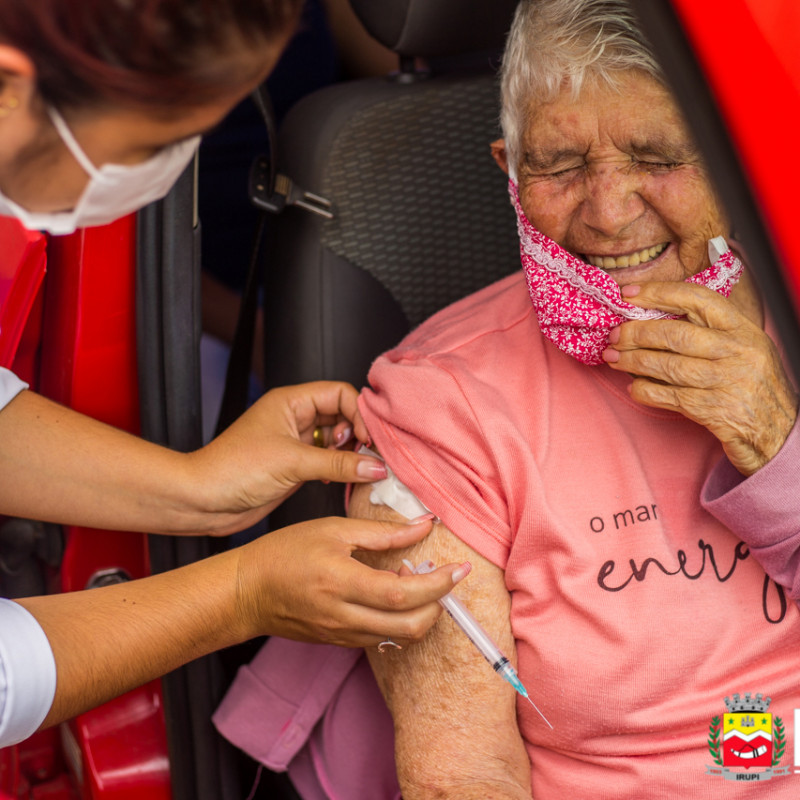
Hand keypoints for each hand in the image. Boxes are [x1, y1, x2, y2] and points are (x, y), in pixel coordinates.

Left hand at [192, 381, 387, 532]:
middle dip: (358, 434)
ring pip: (338, 439)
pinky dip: (340, 469)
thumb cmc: (232, 469)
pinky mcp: (296, 465)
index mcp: (291, 401)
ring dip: (351, 454)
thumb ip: (338, 464)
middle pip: (343, 415)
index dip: (359, 413)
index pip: (340, 393)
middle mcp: (296, 417)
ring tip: (357, 469)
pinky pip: (329, 461)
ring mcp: (296, 442)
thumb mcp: (292, 463)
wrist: (203, 501)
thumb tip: (375, 466)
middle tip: (369, 456)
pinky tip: (341, 479)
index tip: (367, 439)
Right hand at [234, 516, 470, 646]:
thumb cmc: (285, 553)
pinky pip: (382, 637)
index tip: (460, 568)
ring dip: (422, 613)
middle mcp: (343, 616)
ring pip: (399, 636)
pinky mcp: (340, 643)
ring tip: (420, 581)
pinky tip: (397, 594)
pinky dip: (401, 620)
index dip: (438, 584)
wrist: (247, 591)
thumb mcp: (332, 530)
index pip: (403, 592)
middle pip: (409, 625)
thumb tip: (424, 525)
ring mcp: (342, 635)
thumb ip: (382, 532)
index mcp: (341, 582)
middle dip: (439, 605)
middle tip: (446, 578)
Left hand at [602, 281, 797, 474]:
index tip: (629, 293)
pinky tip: (634, 387)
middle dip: (637, 333)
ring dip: (633, 361)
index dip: (659, 292)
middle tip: (614, 335)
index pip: (698, 299)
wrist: (779, 433)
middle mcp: (737, 353)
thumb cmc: (753, 387)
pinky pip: (668, 397)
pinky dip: (644, 391)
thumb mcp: (743, 349)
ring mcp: (726, 382)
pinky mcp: (713, 411)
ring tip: (613, 358)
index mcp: (743, 330)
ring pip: (667, 366)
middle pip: (675, 335)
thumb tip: (653, 317)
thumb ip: (709, 331)